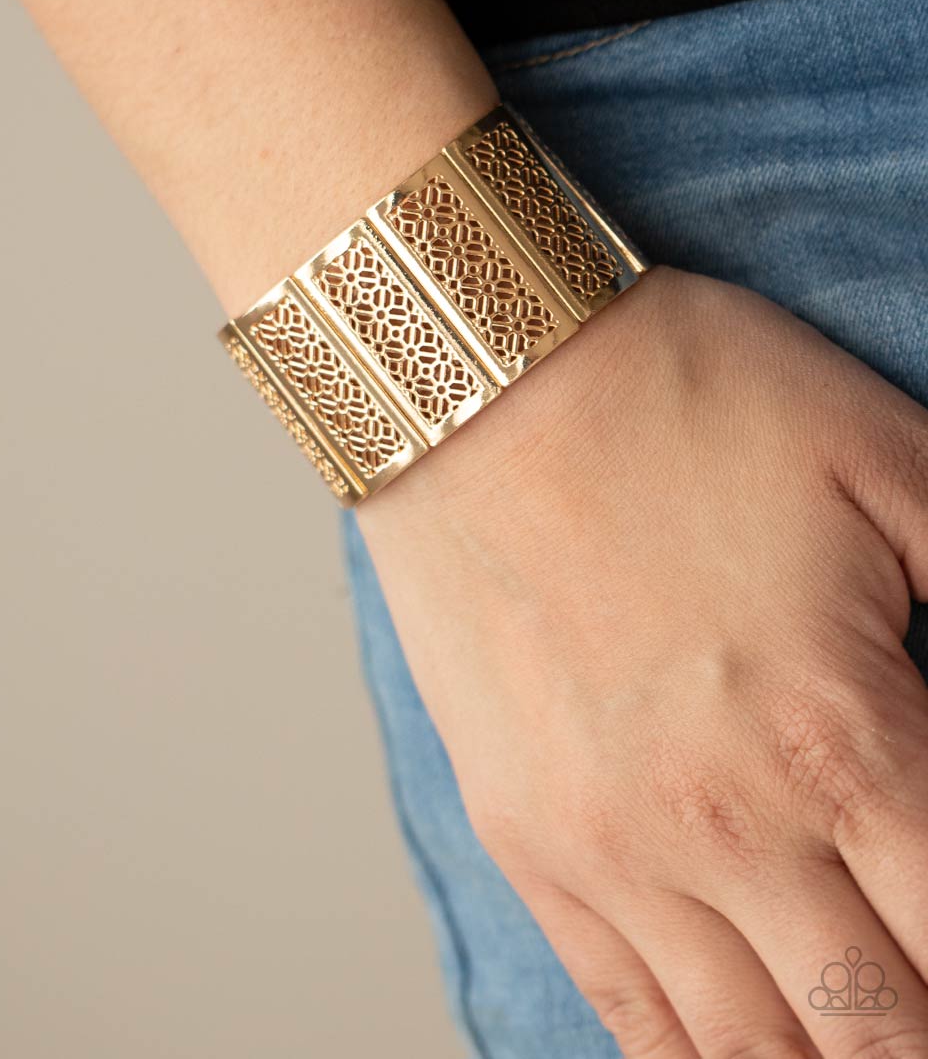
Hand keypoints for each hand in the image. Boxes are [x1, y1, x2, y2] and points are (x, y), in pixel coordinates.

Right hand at [358, 265, 927, 1056]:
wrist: (484, 378)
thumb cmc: (683, 398)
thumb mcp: (892, 459)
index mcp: (845, 732)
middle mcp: (730, 823)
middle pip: (874, 1026)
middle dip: (913, 1041)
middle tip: (920, 1014)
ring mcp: (613, 846)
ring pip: (749, 1048)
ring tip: (857, 1046)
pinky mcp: (528, 838)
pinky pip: (623, 1007)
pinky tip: (734, 1056)